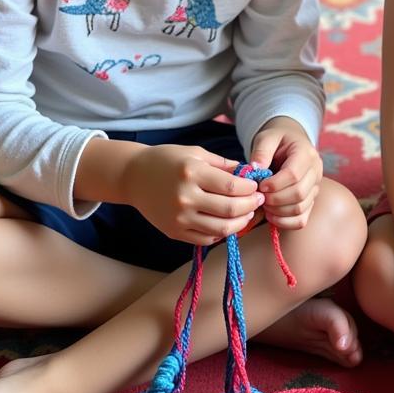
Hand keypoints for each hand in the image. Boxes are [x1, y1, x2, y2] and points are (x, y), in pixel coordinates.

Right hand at [122, 144, 261, 245]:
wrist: (134, 177)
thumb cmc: (167, 160)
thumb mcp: (196, 153)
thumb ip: (223, 164)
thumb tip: (250, 173)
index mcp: (192, 173)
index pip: (231, 186)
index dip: (250, 189)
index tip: (257, 186)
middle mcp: (185, 197)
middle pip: (229, 209)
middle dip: (251, 206)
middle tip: (259, 201)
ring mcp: (179, 218)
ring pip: (221, 229)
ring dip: (241, 223)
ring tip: (248, 213)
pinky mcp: (174, 232)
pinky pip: (206, 239)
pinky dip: (222, 233)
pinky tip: (228, 223)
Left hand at [249, 117, 322, 230]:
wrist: (290, 143)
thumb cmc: (277, 140)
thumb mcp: (266, 137)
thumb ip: (261, 151)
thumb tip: (255, 169)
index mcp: (306, 153)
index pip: (293, 174)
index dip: (275, 184)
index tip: (260, 185)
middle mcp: (316, 171)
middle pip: (298, 194)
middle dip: (274, 199)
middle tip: (259, 196)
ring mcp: (315, 188)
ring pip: (300, 208)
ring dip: (278, 211)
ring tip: (263, 204)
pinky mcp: (311, 201)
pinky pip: (302, 220)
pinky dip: (285, 222)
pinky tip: (271, 215)